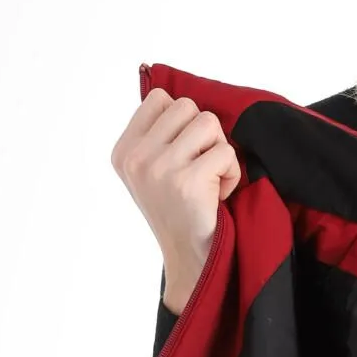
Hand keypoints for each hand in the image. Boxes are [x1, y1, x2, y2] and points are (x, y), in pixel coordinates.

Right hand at [112, 88, 243, 313]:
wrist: (190, 260)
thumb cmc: (180, 214)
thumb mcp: (152, 172)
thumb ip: (159, 135)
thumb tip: (181, 95)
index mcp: (124, 151)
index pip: (160, 98)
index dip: (183, 121)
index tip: (183, 153)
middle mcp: (137, 157)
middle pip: (188, 107)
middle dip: (204, 136)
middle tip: (200, 169)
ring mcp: (160, 168)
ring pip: (209, 123)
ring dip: (219, 152)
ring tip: (209, 180)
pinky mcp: (187, 181)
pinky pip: (226, 153)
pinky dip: (231, 174)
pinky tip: (217, 196)